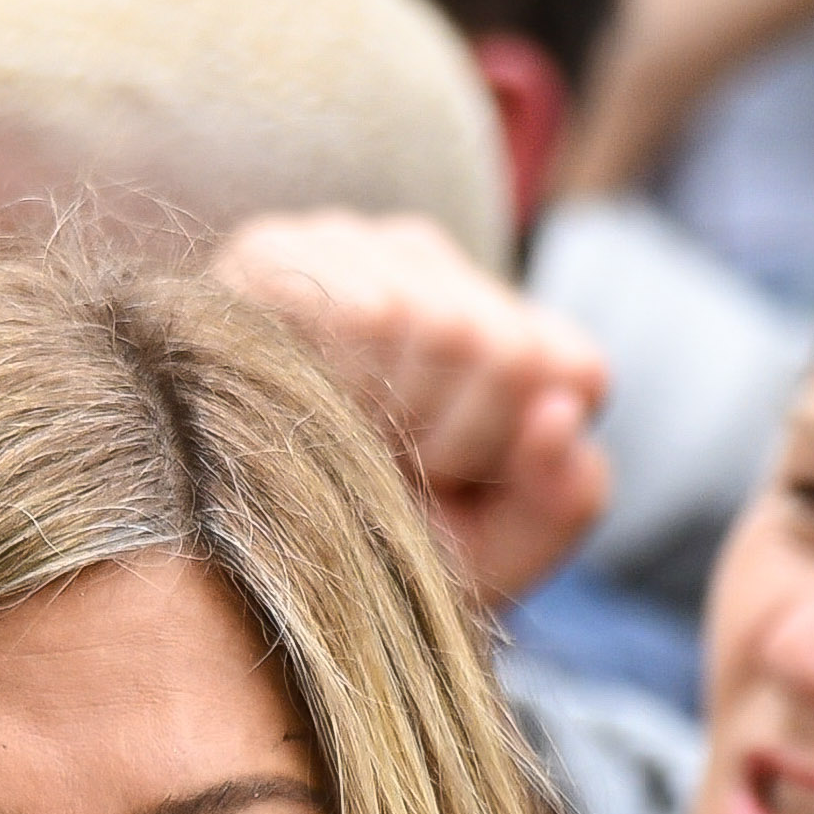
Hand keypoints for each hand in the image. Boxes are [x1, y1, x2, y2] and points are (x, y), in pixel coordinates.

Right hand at [211, 213, 614, 614]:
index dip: (510, 446)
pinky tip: (294, 403)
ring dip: (382, 415)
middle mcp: (442, 269)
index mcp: (511, 333)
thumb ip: (564, 499)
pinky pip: (352, 312)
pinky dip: (333, 386)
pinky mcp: (279, 248)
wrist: (241, 569)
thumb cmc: (379, 558)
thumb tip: (561, 413)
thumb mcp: (493, 556)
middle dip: (448, 440)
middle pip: (500, 345)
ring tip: (336, 438)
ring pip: (428, 322)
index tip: (451, 482)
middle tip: (384, 465)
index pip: (572, 367)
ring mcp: (361, 245)